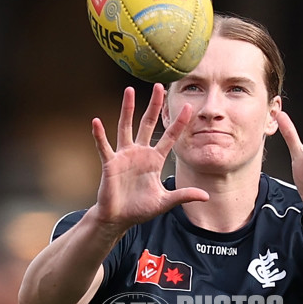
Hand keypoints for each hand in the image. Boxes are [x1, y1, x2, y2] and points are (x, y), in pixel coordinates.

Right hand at [91, 83, 208, 232]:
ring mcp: (124, 156)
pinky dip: (99, 135)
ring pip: (126, 127)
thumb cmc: (140, 209)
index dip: (179, 123)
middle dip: (153, 105)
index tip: (188, 107)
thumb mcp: (165, 202)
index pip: (169, 137)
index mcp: (154, 160)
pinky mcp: (110, 163)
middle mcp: (140, 153)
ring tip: (129, 91)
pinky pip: (104, 146)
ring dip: (127, 109)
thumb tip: (206, 196)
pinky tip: (96, 122)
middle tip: (159, 85)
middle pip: (147, 123)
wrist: (119, 218)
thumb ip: (183, 195)